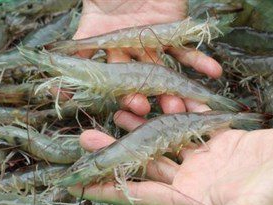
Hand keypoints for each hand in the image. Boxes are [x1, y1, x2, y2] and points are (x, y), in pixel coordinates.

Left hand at [68, 125, 272, 204]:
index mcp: (190, 204)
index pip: (140, 195)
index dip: (108, 188)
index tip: (80, 181)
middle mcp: (191, 186)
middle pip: (144, 167)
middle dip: (115, 152)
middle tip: (87, 136)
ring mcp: (205, 165)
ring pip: (162, 144)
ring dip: (139, 128)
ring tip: (117, 110)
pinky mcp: (221, 144)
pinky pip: (189, 126)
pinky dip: (173, 113)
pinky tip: (154, 100)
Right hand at [74, 0, 222, 122]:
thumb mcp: (87, 24)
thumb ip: (77, 50)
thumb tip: (57, 87)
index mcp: (107, 51)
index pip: (115, 80)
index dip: (124, 94)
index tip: (134, 107)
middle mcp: (130, 53)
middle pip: (141, 80)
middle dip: (151, 97)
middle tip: (163, 112)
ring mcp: (152, 43)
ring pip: (165, 71)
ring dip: (177, 88)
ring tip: (187, 104)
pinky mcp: (172, 30)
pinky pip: (187, 49)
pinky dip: (200, 60)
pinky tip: (214, 72)